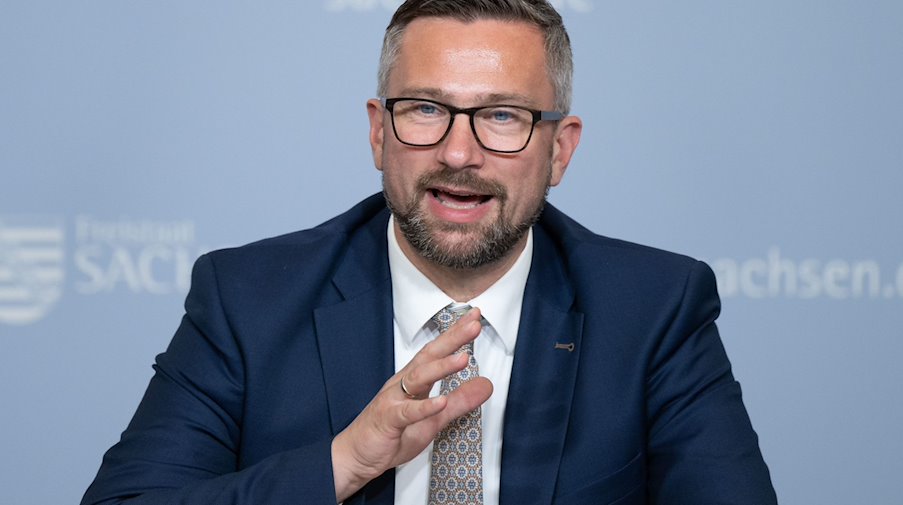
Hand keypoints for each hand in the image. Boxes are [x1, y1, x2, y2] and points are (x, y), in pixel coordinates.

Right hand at [330, 308, 492, 501]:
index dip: (457, 334)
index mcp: (414, 380)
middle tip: (473, 325)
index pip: (438, 352)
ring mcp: (393, 400)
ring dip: (441, 367)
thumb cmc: (390, 434)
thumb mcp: (434, 419)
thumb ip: (460, 402)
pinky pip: (407, 412)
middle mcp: (403, 384)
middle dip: (452, 339)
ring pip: (418, 378)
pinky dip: (424, 407)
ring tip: (463, 358)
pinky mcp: (388, 420)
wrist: (355, 455)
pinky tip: (440, 402)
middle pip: (429, 356)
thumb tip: (486, 385)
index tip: (475, 316)